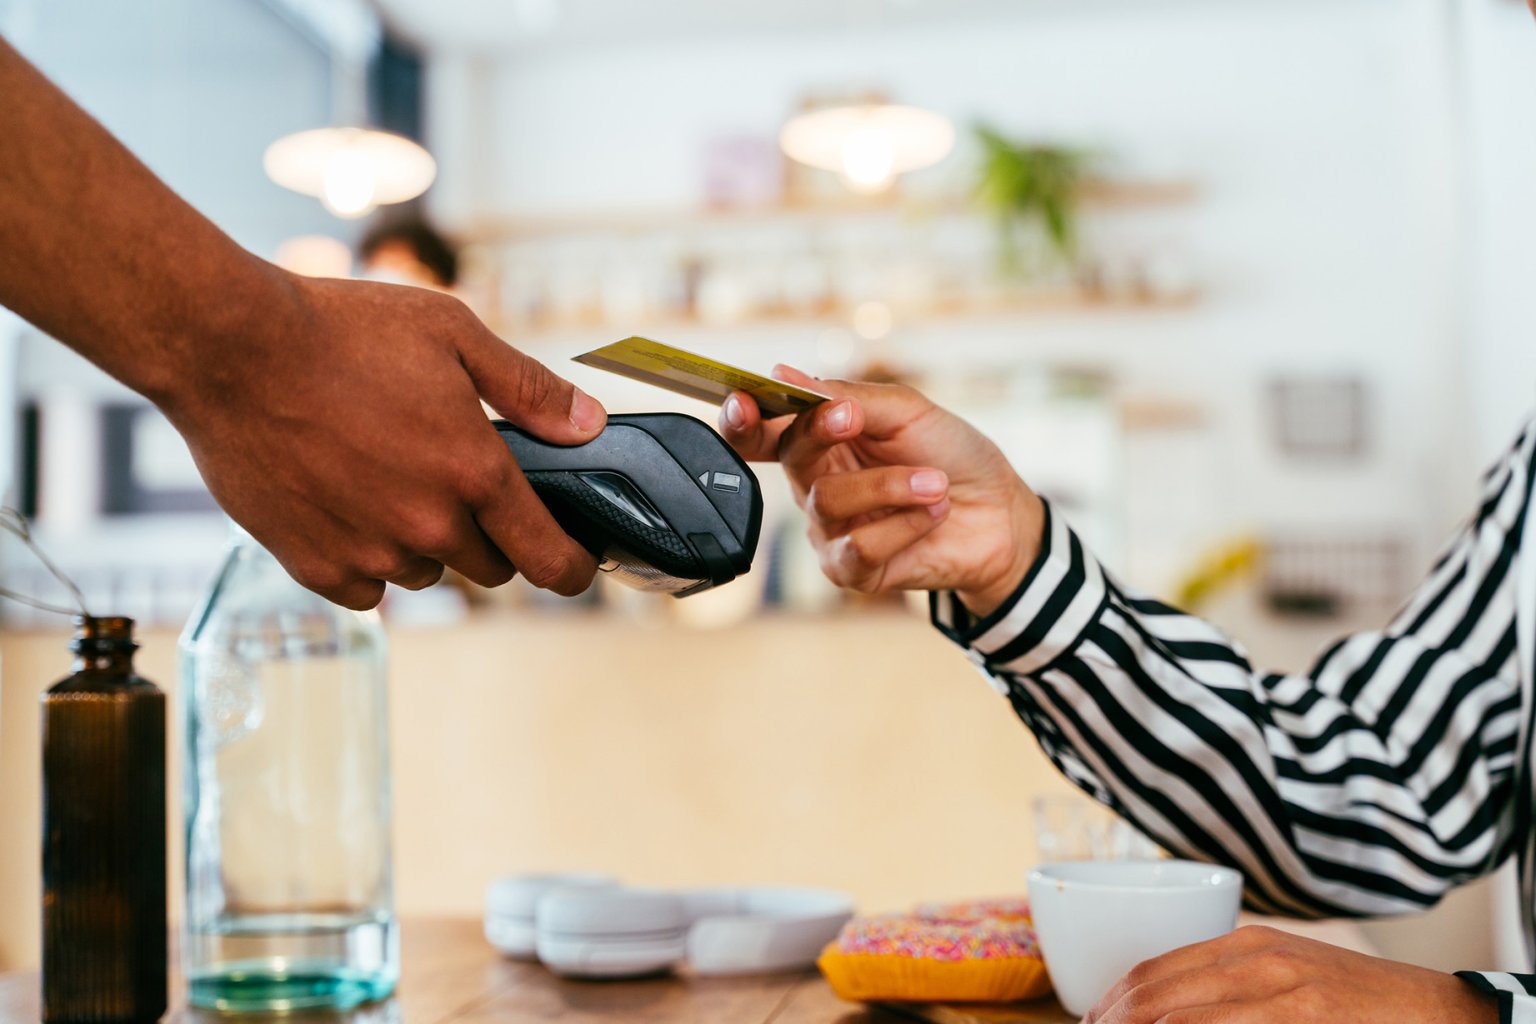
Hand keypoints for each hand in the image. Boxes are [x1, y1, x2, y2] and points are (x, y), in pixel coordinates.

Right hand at [162, 273, 606, 608]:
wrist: (229, 348)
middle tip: (459, 482)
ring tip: (388, 475)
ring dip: (424, 543)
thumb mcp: (453, 334)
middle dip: (491, 536)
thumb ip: (529, 388)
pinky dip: (366, 557)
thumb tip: (588, 425)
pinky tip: (348, 502)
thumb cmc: (341, 330)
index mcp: (474, 473)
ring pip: (425, 574)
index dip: (574, 569)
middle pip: (491, 569)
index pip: (549, 558)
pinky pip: (365, 587)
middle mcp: (428, 525)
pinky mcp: (313, 566)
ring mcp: (368, 552)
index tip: (578, 567)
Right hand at [719, 366, 1042, 613]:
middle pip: (790, 456)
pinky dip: (904, 524)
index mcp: (821, 440)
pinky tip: (935, 513)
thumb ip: (848, 396)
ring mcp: (830, 530)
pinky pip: (859, 547)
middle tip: (853, 418)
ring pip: (828, 500)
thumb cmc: (953, 455)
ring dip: (890, 485)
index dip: (742, 418)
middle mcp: (816, 484)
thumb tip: (783, 375)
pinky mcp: (852, 570)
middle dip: (820, 433)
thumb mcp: (907, 411)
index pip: (763, 431)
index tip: (744, 401)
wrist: (1001, 513)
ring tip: (936, 481)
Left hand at [1085, 925, 1496, 1023]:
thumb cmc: (1357, 1001)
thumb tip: (1158, 1014)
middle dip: (1118, 1023)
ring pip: (1183, 1020)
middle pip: (1156, 999)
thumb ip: (1227, 988)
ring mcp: (1283, 995)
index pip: (1152, 972)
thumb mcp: (1285, 976)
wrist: (1439, 1012)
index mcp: (1245, 944)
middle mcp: (1258, 962)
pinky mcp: (1307, 1021)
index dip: (1112, 1005)